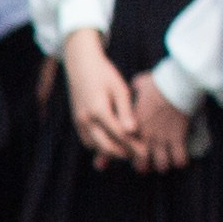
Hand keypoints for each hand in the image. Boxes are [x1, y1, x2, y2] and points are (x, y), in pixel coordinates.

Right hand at [61, 27, 138, 163]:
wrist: (80, 65)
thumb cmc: (104, 74)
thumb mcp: (120, 89)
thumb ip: (125, 112)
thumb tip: (131, 131)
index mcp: (98, 109)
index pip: (118, 135)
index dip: (133, 146)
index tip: (146, 152)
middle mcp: (86, 119)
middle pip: (105, 146)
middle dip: (123, 154)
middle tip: (138, 156)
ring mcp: (79, 122)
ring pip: (95, 147)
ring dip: (111, 151)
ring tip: (127, 150)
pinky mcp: (76, 122)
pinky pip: (88, 141)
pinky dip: (100, 146)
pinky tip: (113, 143)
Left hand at [125, 73, 194, 173]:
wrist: (178, 82)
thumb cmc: (159, 82)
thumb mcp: (139, 85)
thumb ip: (133, 91)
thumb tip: (132, 87)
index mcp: (133, 125)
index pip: (123, 149)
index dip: (127, 155)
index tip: (132, 154)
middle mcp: (145, 135)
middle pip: (141, 164)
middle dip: (145, 166)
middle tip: (149, 163)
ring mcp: (162, 138)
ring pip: (161, 165)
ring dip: (163, 165)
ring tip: (166, 162)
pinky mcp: (178, 138)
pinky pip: (179, 159)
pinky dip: (181, 161)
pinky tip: (181, 159)